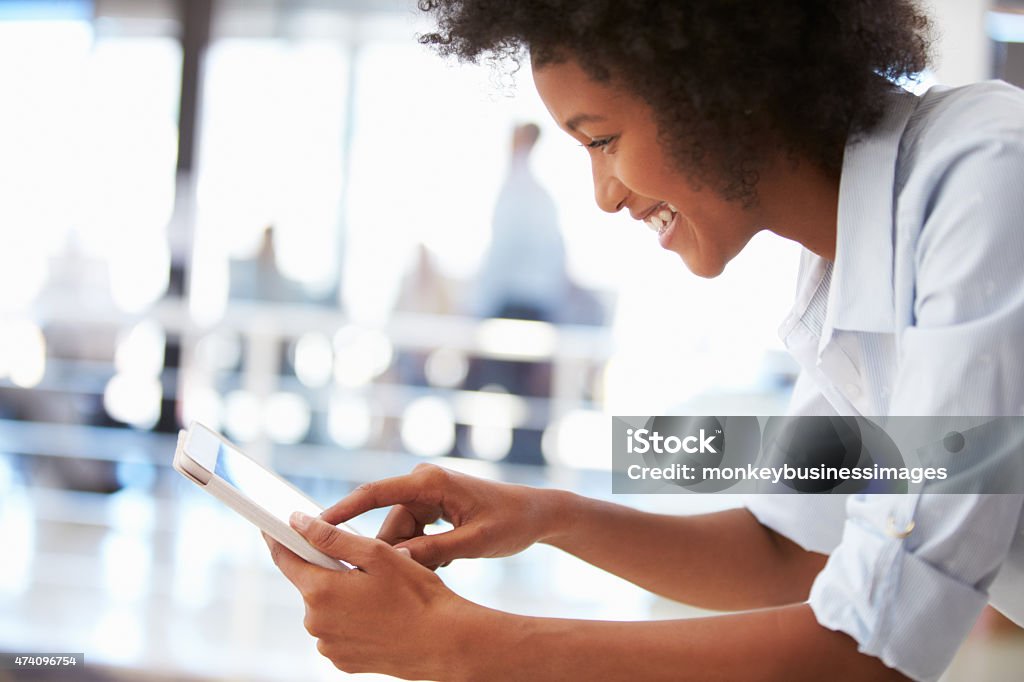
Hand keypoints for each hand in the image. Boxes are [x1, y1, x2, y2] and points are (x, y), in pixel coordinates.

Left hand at [265, 512, 486, 679]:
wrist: (443, 642)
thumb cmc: (416, 595)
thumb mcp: (376, 554)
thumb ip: (331, 538)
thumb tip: (297, 522)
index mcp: (321, 591)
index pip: (284, 558)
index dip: (277, 538)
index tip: (271, 525)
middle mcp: (316, 623)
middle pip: (310, 584)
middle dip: (329, 570)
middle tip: (363, 565)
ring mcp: (328, 645)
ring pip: (325, 608)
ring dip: (342, 596)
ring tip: (379, 594)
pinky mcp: (342, 661)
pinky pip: (337, 630)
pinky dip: (350, 619)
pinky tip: (378, 615)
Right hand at [321, 463, 562, 568]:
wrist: (536, 513)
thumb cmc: (510, 523)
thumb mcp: (474, 542)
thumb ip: (435, 551)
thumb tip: (395, 562)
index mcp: (430, 481)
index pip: (375, 493)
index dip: (342, 510)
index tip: (314, 525)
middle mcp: (423, 482)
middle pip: (388, 522)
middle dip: (392, 554)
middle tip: (402, 581)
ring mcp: (427, 493)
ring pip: (399, 533)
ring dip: (412, 557)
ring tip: (442, 568)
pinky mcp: (432, 506)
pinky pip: (412, 533)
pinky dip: (421, 553)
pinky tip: (445, 563)